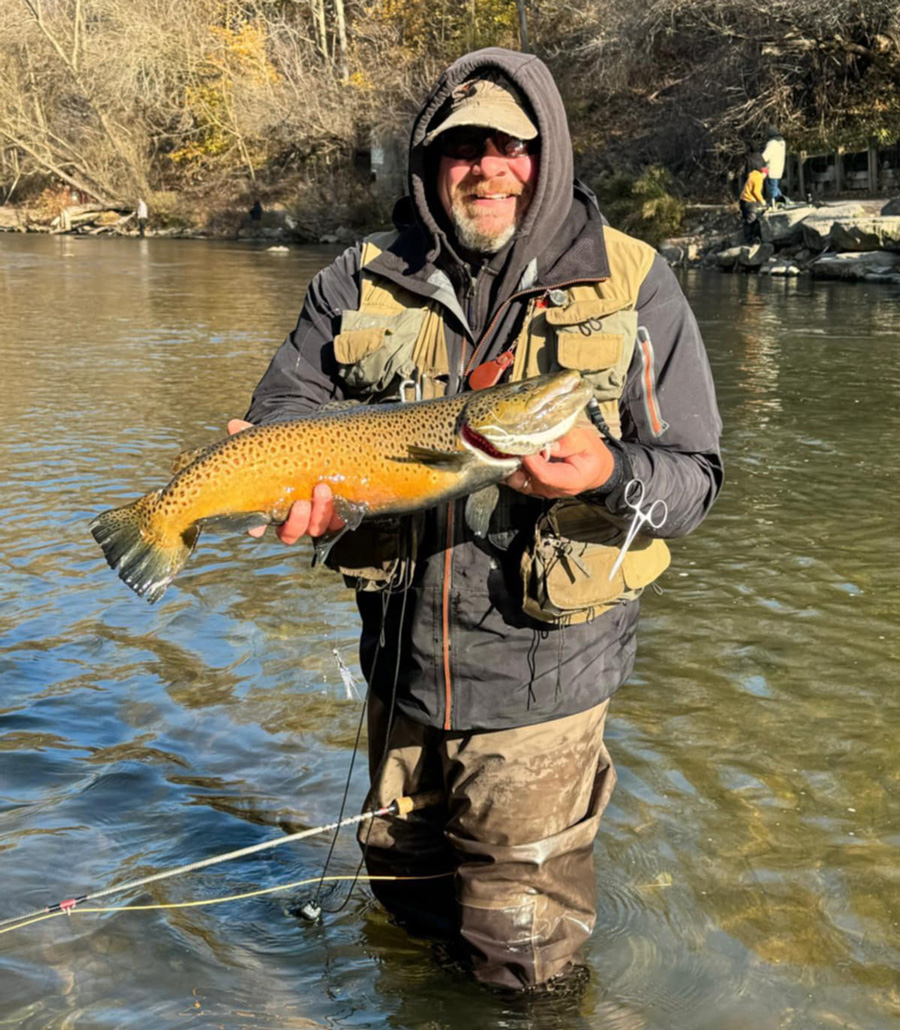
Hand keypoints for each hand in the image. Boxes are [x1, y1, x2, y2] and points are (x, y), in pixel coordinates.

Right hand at [226, 419, 345, 542]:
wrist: (312, 452)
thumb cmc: (283, 452)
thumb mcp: (267, 444)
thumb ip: (249, 435)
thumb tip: (233, 424)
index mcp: (267, 507)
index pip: (256, 527)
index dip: (255, 529)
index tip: (257, 528)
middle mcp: (288, 519)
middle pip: (290, 532)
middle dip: (297, 521)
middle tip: (302, 502)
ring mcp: (311, 519)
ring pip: (314, 529)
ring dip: (320, 513)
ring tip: (323, 489)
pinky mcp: (332, 515)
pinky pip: (337, 523)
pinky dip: (340, 515)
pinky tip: (343, 499)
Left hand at [505, 426, 614, 498]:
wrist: (594, 470)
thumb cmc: (592, 457)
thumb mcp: (586, 442)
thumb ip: (567, 442)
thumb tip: (548, 442)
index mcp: (570, 481)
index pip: (544, 475)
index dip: (532, 460)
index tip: (527, 445)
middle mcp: (553, 489)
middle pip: (528, 478)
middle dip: (519, 459)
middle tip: (516, 442)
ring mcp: (541, 489)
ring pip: (518, 480)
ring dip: (512, 463)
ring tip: (513, 446)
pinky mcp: (533, 486)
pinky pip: (517, 479)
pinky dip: (512, 466)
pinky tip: (514, 454)